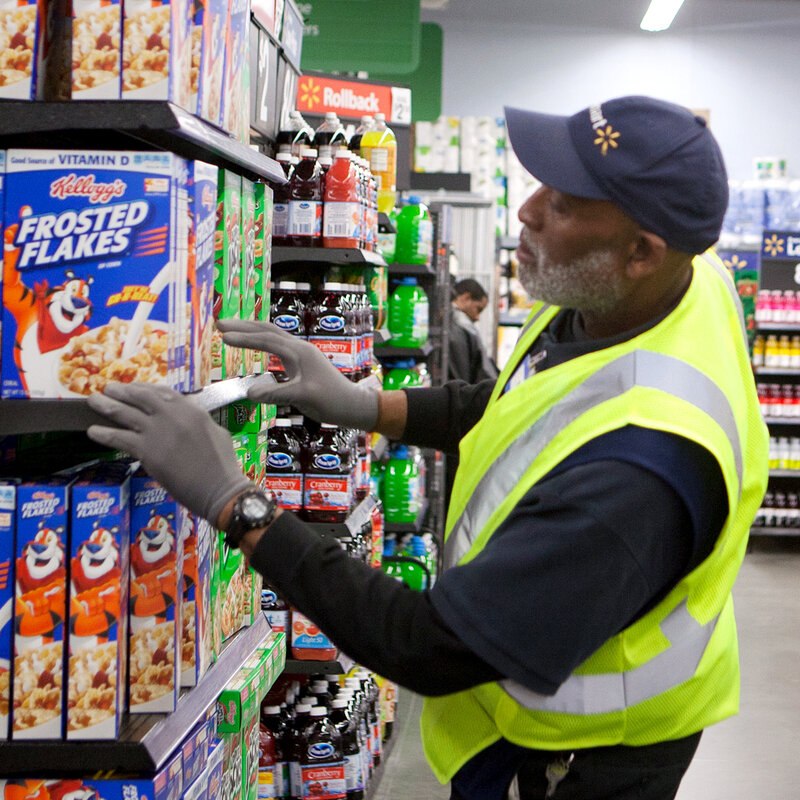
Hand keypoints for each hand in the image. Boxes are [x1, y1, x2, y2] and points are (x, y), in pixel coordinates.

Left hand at [86, 383, 253, 525]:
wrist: (219, 489)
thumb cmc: (223, 466)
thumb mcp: (217, 433)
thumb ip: (200, 421)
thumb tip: (192, 417)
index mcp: (192, 410)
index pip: (163, 392)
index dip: (144, 387)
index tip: (133, 386)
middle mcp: (173, 415)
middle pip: (141, 397)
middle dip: (122, 391)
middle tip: (109, 388)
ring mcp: (158, 432)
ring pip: (125, 414)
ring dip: (107, 406)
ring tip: (94, 400)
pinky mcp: (147, 450)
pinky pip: (119, 438)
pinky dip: (104, 434)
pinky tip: (93, 431)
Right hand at [218, 319, 378, 429]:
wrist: (352, 405)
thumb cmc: (331, 401)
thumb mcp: (304, 398)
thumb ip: (277, 395)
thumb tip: (249, 394)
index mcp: (299, 352)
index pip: (266, 340)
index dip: (244, 338)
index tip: (222, 337)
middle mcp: (299, 349)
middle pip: (267, 330)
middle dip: (243, 326)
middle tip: (219, 323)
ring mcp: (301, 354)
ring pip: (273, 336)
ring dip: (251, 331)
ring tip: (231, 331)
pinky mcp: (302, 363)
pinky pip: (277, 346)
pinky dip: (262, 342)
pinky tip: (255, 347)